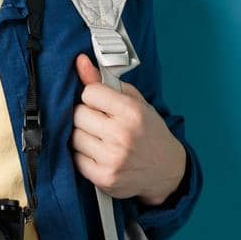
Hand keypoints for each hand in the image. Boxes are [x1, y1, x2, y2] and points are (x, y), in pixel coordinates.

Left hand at [70, 53, 187, 205]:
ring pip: (73, 136)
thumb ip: (104, 81)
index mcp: (131, 112)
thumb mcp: (134, 102)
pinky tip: (98, 153)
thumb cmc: (149, 132)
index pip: (89, 93)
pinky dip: (82, 155)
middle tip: (100, 122)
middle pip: (78, 114)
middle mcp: (122, 135)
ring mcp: (112, 159)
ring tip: (100, 138)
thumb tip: (80, 62)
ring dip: (82, 135)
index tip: (102, 103)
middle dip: (86, 116)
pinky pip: (75, 158)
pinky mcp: (104, 178)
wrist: (167, 171)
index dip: (93, 97)